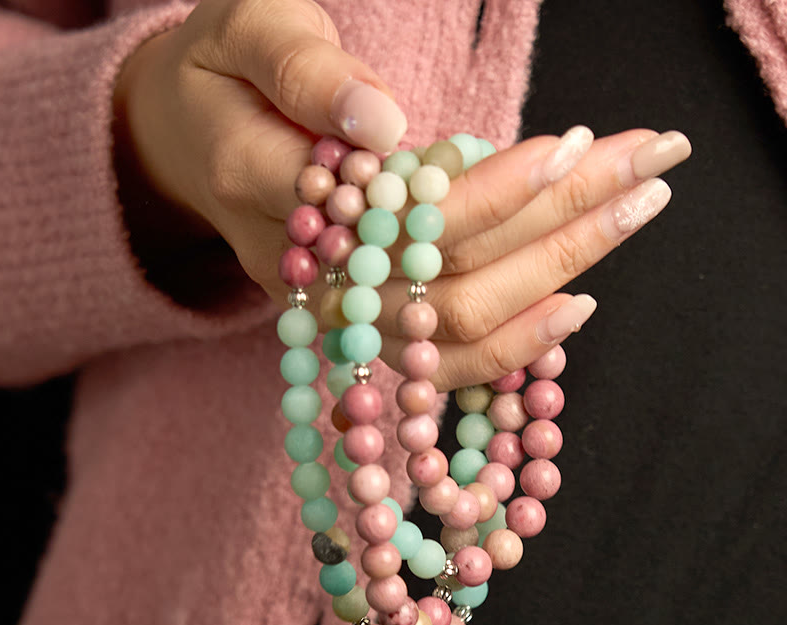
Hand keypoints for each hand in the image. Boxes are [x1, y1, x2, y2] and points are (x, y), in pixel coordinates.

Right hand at [113, 0, 689, 389]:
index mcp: (264, 192)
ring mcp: (335, 316)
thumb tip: (384, 123)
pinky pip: (440, 367)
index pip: (391, 214)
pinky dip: (514, 344)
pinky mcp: (362, 333)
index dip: (486, 192)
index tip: (573, 148)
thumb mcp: (249, 31)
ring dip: (556, 275)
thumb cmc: (228, 74)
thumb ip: (306, 72)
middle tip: (651, 163)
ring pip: (452, 329)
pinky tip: (579, 298)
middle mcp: (306, 276)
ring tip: (637, 207)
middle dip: (557, 226)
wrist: (196, 142)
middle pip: (441, 281)